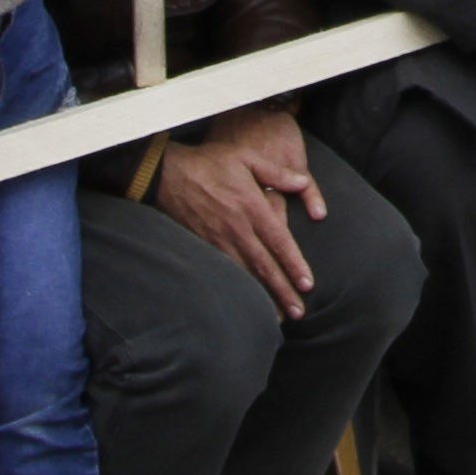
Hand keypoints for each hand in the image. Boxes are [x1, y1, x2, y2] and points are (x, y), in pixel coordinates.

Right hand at [153, 108, 327, 316]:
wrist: (167, 174)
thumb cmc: (210, 162)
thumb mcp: (246, 158)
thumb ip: (277, 173)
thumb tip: (304, 183)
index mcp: (251, 207)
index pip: (279, 242)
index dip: (294, 265)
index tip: (307, 285)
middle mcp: (237, 228)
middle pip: (264, 266)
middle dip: (282, 291)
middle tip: (298, 312)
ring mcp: (218, 240)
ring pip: (245, 274)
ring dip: (262, 297)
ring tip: (278, 316)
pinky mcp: (204, 246)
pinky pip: (225, 272)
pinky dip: (239, 289)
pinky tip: (247, 302)